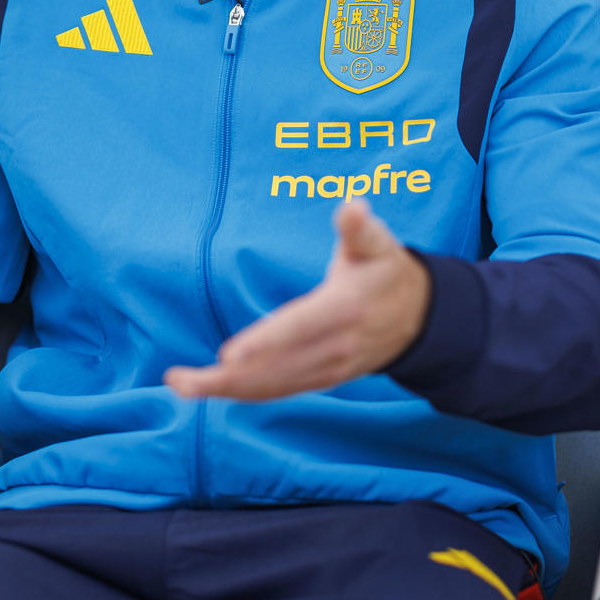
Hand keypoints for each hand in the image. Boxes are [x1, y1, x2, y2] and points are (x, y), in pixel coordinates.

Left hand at [164, 199, 430, 401]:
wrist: (422, 319)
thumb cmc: (388, 271)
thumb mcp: (381, 244)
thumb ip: (360, 228)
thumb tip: (353, 205)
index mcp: (344, 309)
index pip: (298, 329)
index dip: (264, 342)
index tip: (227, 355)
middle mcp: (335, 347)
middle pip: (275, 368)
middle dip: (225, 378)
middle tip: (177, 380)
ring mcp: (329, 369)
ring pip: (272, 387)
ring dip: (225, 390)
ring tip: (179, 384)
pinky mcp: (323, 379)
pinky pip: (279, 391)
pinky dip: (243, 394)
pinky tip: (211, 389)